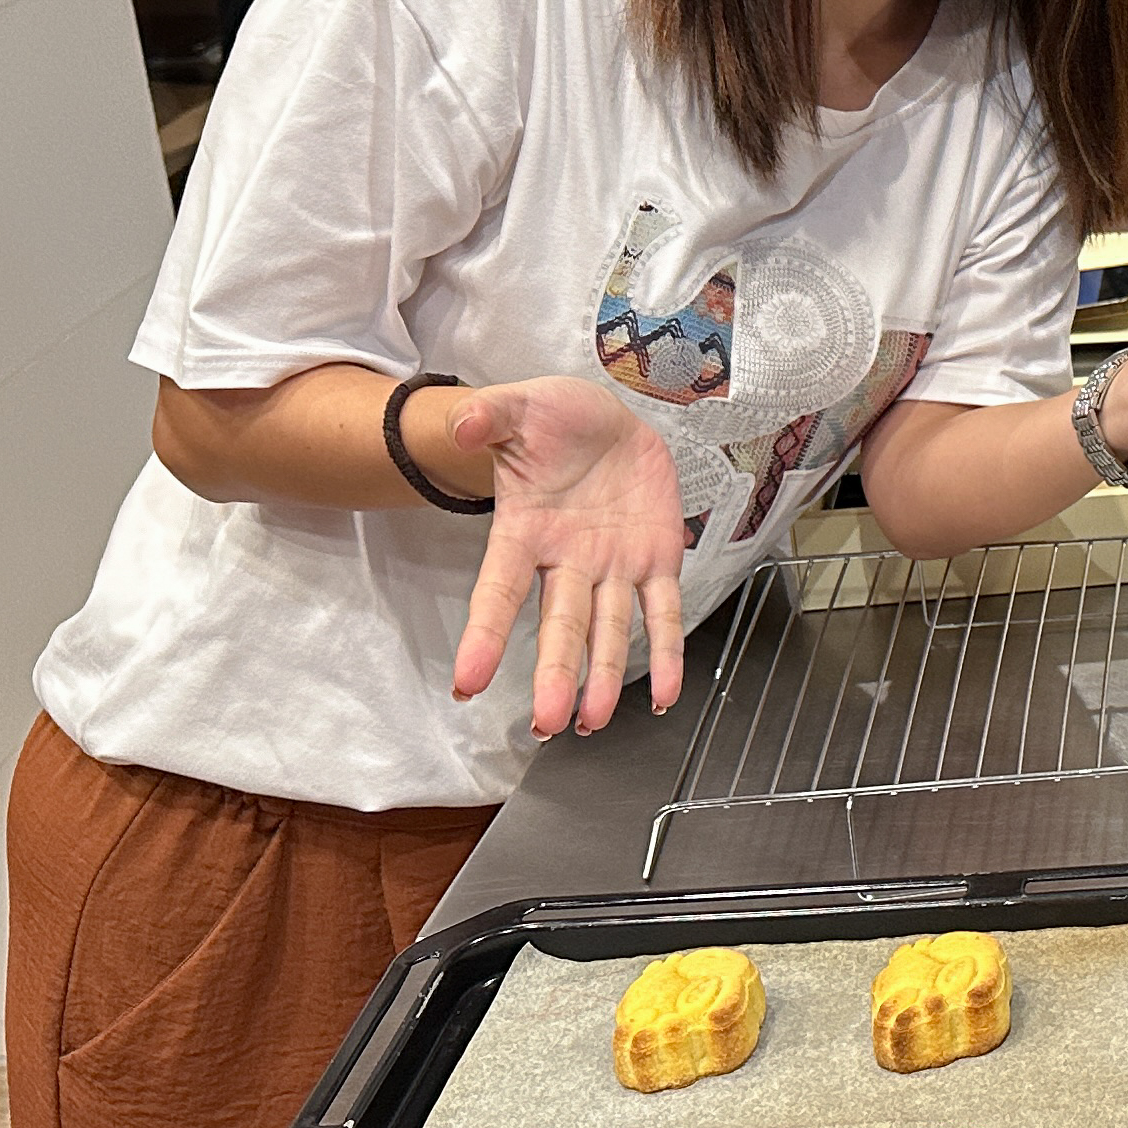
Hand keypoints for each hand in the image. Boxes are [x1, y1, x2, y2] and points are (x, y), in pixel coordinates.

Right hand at [445, 376, 689, 736]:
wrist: (602, 420)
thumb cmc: (552, 419)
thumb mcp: (517, 406)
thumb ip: (487, 416)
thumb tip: (460, 423)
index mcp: (524, 532)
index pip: (497, 592)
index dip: (483, 636)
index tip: (466, 681)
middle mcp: (566, 561)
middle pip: (558, 625)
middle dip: (553, 673)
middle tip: (546, 721)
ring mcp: (611, 566)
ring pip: (607, 630)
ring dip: (604, 677)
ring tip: (593, 721)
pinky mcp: (654, 560)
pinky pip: (662, 612)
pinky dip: (667, 653)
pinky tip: (667, 694)